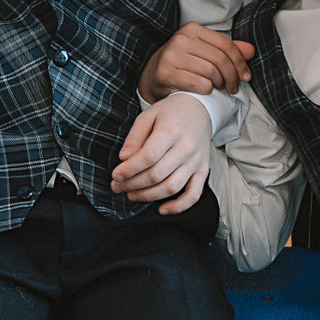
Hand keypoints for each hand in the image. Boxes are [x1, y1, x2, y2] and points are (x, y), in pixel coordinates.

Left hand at [112, 94, 212, 213]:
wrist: (198, 110)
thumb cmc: (169, 113)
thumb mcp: (147, 116)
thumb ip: (135, 138)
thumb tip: (124, 159)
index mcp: (171, 130)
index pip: (148, 156)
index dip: (129, 169)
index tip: (115, 175)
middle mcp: (186, 147)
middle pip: (157, 174)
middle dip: (133, 184)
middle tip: (117, 186)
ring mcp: (196, 161)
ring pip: (172, 187)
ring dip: (148, 196)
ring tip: (131, 195)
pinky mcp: (203, 170)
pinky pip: (193, 195)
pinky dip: (178, 206)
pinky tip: (161, 209)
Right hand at [141, 24, 255, 102]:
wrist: (153, 77)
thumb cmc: (184, 64)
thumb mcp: (205, 52)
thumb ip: (227, 50)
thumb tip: (251, 50)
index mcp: (192, 29)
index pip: (226, 45)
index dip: (240, 63)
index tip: (246, 77)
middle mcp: (180, 39)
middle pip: (220, 60)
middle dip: (232, 77)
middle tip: (233, 88)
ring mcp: (171, 55)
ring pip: (211, 72)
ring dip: (219, 84)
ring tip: (218, 88)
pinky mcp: (165, 72)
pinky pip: (199, 83)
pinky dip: (207, 90)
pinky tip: (205, 91)